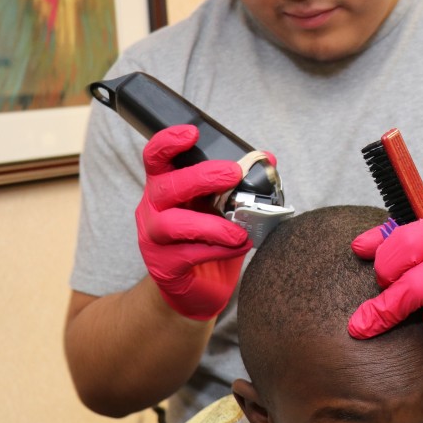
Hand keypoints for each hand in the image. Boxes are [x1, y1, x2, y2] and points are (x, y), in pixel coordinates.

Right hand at [135, 125, 252, 319]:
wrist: (195, 289)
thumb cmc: (207, 239)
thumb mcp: (223, 207)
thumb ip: (241, 184)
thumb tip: (269, 159)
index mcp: (165, 187)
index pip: (155, 158)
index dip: (168, 142)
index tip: (192, 133)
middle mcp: (153, 209)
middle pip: (166, 187)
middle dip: (201, 177)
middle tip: (233, 174)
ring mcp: (154, 239)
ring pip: (172, 224)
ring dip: (210, 224)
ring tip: (239, 229)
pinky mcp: (164, 267)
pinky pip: (188, 255)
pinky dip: (217, 249)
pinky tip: (238, 247)